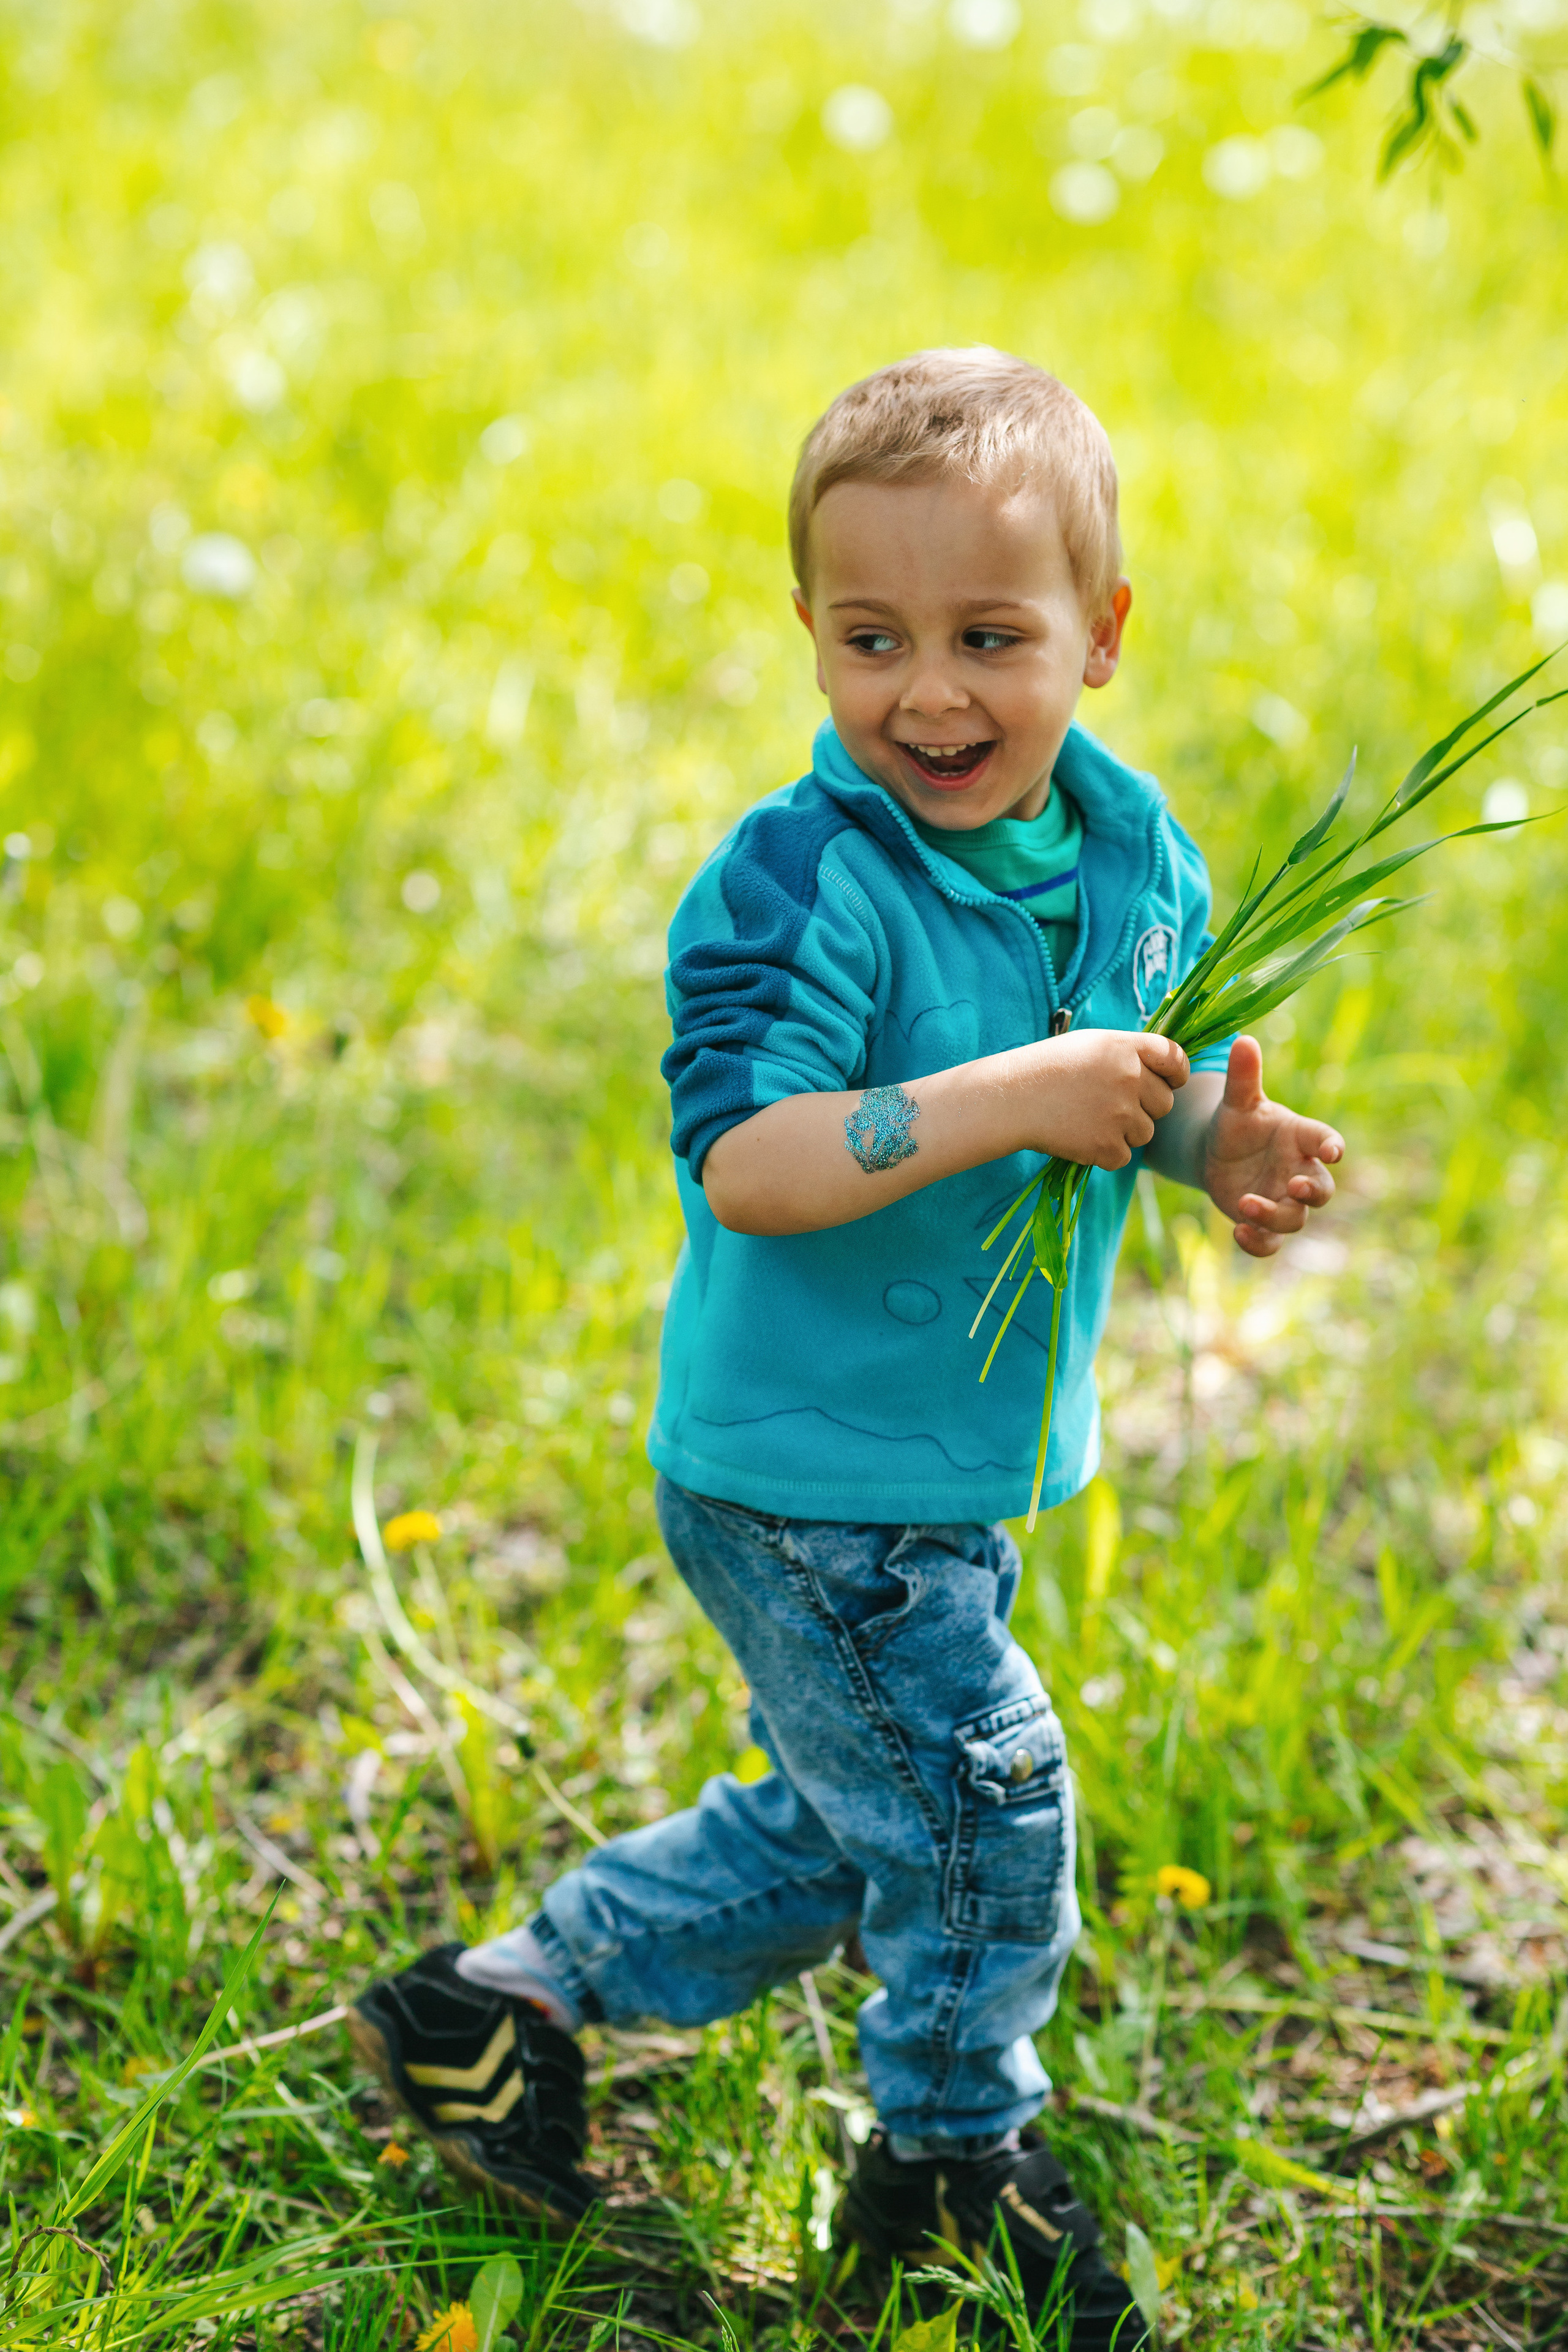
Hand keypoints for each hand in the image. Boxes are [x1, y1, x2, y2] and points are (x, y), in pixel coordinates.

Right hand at [1019, 1028, 1189, 1169]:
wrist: (1010, 1098)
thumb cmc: (1047, 1067)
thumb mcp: (1091, 1045)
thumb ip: (1129, 1054)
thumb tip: (1162, 1071)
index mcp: (1126, 1048)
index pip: (1175, 1059)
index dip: (1177, 1074)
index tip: (1170, 1082)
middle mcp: (1129, 1078)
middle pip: (1164, 1103)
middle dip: (1145, 1107)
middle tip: (1110, 1105)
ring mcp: (1120, 1113)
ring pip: (1146, 1132)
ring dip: (1125, 1132)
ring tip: (1089, 1119)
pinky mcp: (1106, 1145)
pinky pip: (1124, 1156)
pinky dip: (1106, 1153)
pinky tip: (1081, 1137)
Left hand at [1203, 1036, 1343, 1256]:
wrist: (1216, 1152)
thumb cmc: (1237, 1124)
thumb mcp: (1237, 1102)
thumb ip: (1244, 1076)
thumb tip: (1243, 1040)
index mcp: (1299, 1138)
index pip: (1325, 1140)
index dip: (1332, 1146)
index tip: (1333, 1151)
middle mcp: (1298, 1171)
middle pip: (1321, 1190)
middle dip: (1312, 1192)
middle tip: (1293, 1186)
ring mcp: (1283, 1200)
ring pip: (1296, 1219)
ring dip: (1275, 1215)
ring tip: (1245, 1203)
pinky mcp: (1264, 1223)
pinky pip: (1271, 1243)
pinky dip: (1259, 1243)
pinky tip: (1238, 1232)